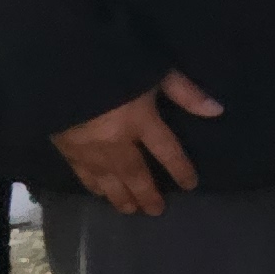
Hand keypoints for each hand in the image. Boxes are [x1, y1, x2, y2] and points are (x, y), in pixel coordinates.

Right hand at [51, 70, 221, 217]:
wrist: (58, 63)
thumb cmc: (112, 62)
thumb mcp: (154, 70)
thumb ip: (185, 92)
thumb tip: (217, 110)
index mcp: (140, 120)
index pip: (167, 151)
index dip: (180, 169)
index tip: (190, 184)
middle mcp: (115, 140)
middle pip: (136, 174)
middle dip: (147, 194)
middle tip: (156, 211)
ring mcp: (87, 147)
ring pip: (108, 179)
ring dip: (121, 196)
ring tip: (130, 210)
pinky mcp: (64, 145)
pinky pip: (81, 172)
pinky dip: (92, 185)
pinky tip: (98, 192)